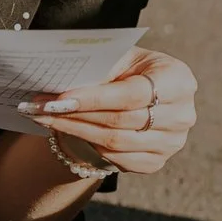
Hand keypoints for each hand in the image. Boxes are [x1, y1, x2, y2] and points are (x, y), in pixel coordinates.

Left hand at [18, 47, 196, 176]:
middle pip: (121, 121)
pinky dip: (90, 146)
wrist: (145, 93)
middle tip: (39, 108)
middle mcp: (182, 114)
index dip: (94, 98)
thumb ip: (98, 67)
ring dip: (75, 131)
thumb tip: (57, 78)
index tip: (59, 98)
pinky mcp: (157, 161)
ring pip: (115, 143)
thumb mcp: (120, 59)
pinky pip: (118, 159)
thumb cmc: (130, 70)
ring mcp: (172, 142)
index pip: (132, 94)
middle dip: (76, 114)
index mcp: (178, 79)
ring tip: (45, 118)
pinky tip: (70, 130)